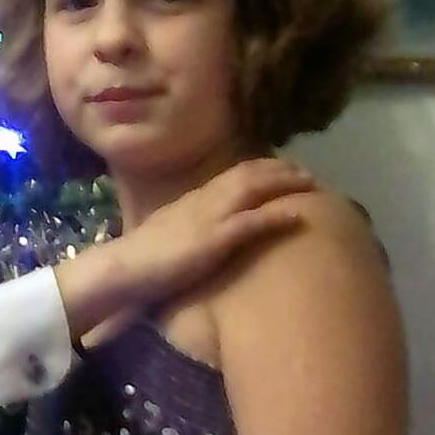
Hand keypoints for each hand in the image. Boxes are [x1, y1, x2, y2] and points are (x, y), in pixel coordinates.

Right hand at [120, 157, 315, 303]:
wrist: (125, 267)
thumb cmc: (143, 256)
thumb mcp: (169, 229)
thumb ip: (188, 222)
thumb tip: (199, 226)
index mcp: (194, 198)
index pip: (233, 173)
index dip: (261, 168)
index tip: (282, 168)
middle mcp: (206, 199)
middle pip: (249, 174)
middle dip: (279, 170)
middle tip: (305, 173)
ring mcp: (212, 217)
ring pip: (255, 190)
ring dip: (284, 184)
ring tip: (309, 184)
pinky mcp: (216, 239)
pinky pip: (253, 222)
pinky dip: (278, 215)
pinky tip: (300, 215)